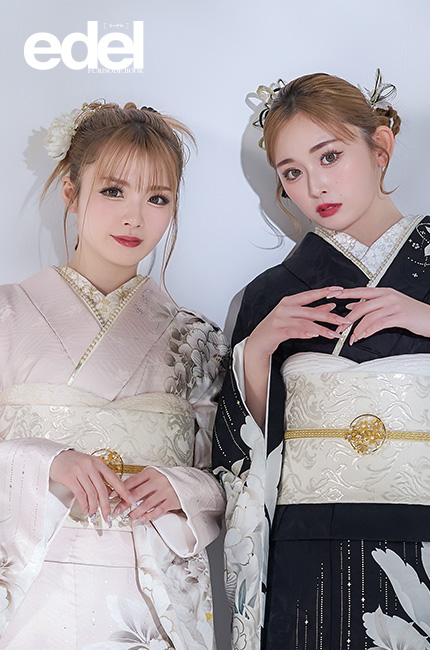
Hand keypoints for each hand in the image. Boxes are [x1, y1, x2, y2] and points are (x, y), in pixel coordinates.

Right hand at [49, 450, 131, 520]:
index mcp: (98, 463)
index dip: (123, 490)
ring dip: (94, 507)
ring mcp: (80, 471)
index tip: (130, 499)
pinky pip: (80, 494)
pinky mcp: (70, 477)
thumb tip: (111, 493)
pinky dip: (84, 504)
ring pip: (92, 493)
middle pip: (102, 489)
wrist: (55, 457)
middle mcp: (91, 466)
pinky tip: (85, 510)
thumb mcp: (89, 467)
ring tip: (95, 514)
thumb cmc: (73, 462)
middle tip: (109, 516)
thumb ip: (100, 478)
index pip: (114, 478)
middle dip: (106, 505)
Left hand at [114, 467, 181, 521]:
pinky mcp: (172, 500)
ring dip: (135, 512)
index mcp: (151, 472)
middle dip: (124, 504)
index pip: (132, 481)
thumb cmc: (166, 480)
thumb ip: (140, 482)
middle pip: (136, 494)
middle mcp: (158, 480)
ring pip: (146, 504)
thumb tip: (122, 491)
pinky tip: (143, 518)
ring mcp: (165, 491)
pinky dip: (149, 515)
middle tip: (117, 511)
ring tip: (129, 517)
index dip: (120, 489)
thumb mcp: (153, 476)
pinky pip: (158, 510)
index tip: (112, 497)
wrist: (187, 482)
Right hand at [243, 286, 348, 426]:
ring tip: (333, 334)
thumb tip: (329, 305)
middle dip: (329, 316)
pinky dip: (306, 333)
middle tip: (343, 320)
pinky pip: (294, 331)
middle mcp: (284, 308)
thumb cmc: (276, 328)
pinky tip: (315, 334)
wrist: (258, 341)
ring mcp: (280, 319)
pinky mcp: (277, 331)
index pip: (310, 294)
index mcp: (289, 301)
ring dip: (321, 329)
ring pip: (305, 322)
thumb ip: (311, 311)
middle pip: (310, 310)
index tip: (339, 291)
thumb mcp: (294, 317)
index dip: (325, 292)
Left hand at [334, 287, 429, 343]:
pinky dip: (368, 331)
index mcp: (384, 291)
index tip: (331, 294)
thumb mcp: (390, 304)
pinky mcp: (400, 317)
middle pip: (361, 306)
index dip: (345, 293)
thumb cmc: (411, 313)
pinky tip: (363, 336)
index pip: (360, 291)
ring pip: (368, 317)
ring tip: (351, 338)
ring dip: (357, 329)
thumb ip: (372, 305)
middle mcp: (388, 296)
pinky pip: (379, 324)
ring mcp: (394, 306)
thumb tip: (352, 306)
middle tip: (339, 327)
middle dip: (347, 319)